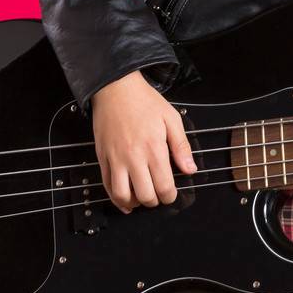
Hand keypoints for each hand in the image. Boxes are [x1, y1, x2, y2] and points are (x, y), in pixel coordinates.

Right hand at [90, 71, 197, 210]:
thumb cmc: (144, 101)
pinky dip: (115, 198)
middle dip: (155, 201)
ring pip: (122, 195)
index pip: (164, 186)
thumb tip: (190, 169)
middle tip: (159, 195)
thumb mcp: (171, 118)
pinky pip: (106, 186)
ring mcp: (116, 159)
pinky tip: (125, 200)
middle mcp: (134, 157)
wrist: (115, 88)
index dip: (170, 196)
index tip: (172, 194)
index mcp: (154, 148)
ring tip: (142, 199)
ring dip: (134, 204)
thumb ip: (181, 146)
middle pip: (145, 195)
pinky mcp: (103, 158)